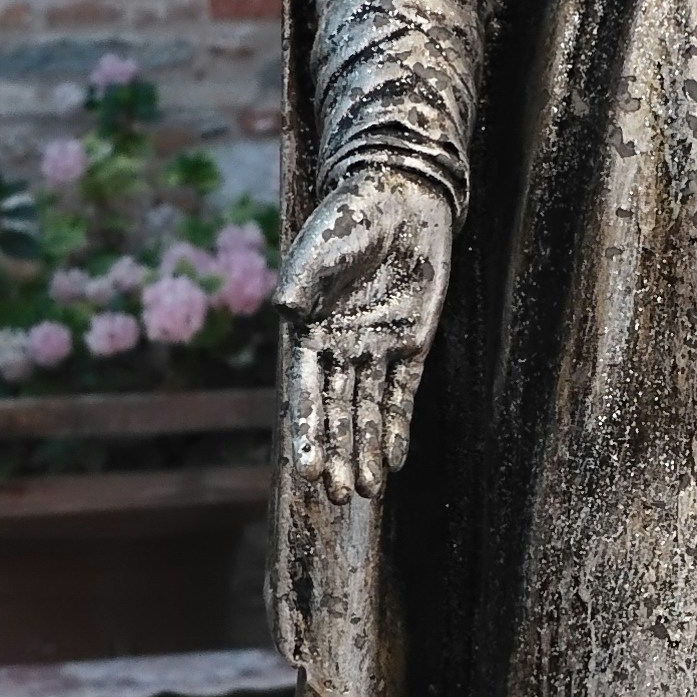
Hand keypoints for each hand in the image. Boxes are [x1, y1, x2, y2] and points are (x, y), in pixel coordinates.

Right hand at [279, 170, 454, 498]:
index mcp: (309, 330)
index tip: (305, 469)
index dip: (306, 432)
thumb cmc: (354, 215)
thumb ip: (308, 277)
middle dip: (336, 455)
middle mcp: (339, 347)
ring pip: (367, 412)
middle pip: (336, 413)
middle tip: (337, 496)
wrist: (401, 199)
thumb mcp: (328, 241)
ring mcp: (375, 349)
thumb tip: (287, 311)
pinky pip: (401, 395)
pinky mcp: (410, 345)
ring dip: (363, 451)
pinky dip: (396, 427)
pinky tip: (392, 460)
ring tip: (364, 491)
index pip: (305, 392)